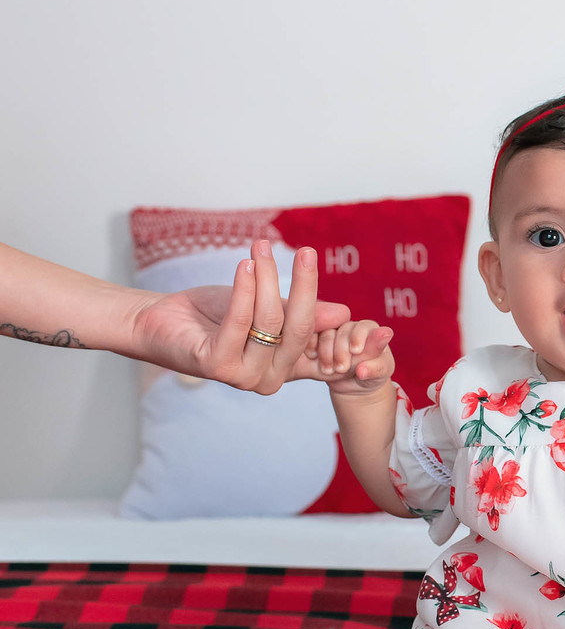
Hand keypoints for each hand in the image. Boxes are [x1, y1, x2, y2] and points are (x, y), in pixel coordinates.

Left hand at [129, 240, 349, 393]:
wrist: (159, 321)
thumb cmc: (212, 314)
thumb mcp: (264, 309)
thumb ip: (298, 312)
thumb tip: (342, 314)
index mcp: (284, 368)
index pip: (315, 334)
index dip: (322, 302)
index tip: (316, 259)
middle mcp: (269, 380)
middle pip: (298, 327)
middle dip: (303, 285)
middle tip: (306, 252)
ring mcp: (244, 377)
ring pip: (270, 321)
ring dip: (267, 279)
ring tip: (260, 248)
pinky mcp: (218, 367)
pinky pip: (241, 322)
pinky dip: (245, 290)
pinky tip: (245, 265)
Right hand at [296, 319, 395, 395]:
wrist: (354, 385)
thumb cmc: (372, 375)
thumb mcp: (379, 372)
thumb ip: (376, 366)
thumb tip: (365, 368)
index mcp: (370, 329)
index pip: (364, 327)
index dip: (359, 337)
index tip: (356, 351)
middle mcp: (351, 327)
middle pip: (343, 331)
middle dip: (341, 350)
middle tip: (342, 369)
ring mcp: (333, 332)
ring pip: (326, 334)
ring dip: (326, 352)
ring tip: (329, 371)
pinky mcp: (317, 340)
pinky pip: (310, 337)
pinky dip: (311, 347)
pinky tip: (313, 358)